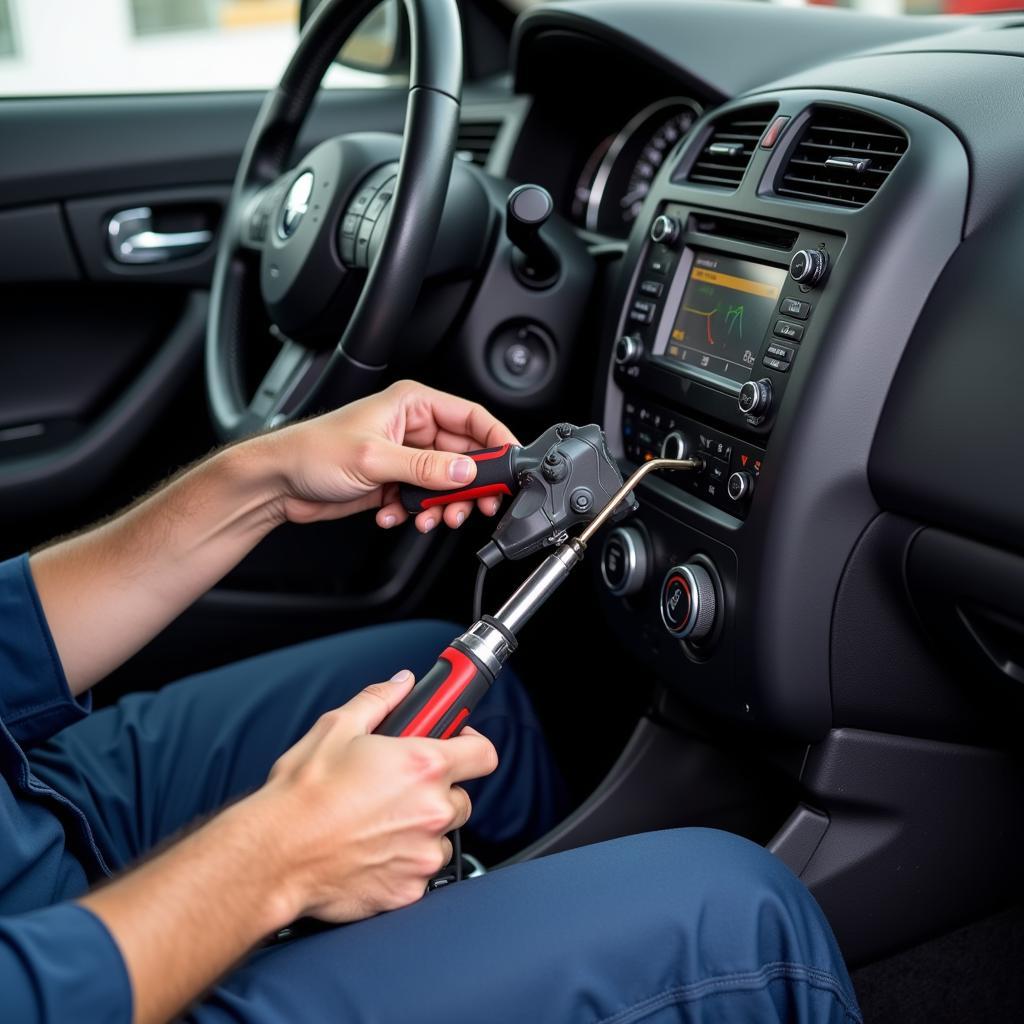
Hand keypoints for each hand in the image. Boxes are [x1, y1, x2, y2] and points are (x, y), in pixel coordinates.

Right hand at [253, 670, 498, 923]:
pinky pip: (420, 872)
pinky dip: (404, 864)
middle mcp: (432, 811)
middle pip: (461, 798)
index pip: (484, 754)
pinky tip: (371, 851)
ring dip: (421, 830)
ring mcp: (422, 854)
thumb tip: (401, 685)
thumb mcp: (337, 727)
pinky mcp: (408, 890)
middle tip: (400, 788)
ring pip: (441, 837)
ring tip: (378, 823)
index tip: (458, 744)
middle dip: (438, 791)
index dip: (472, 745)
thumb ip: (379, 700)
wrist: (273, 856)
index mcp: (423, 766)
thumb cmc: (302, 795)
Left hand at [258, 380, 519, 532]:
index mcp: (414, 405)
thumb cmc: (312, 452)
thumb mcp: (374, 458)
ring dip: (444, 505)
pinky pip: (425, 499)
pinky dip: (417, 512)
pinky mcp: (396, 482)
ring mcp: (406, 457)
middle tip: (476, 506)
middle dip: (471, 486)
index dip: (497, 441)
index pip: (472, 418)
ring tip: (432, 518)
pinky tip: (395, 514)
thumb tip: (467, 472)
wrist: (278, 483)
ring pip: (448, 483)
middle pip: (466, 457)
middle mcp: (414, 429)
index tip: (512, 466)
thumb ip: (425, 468)